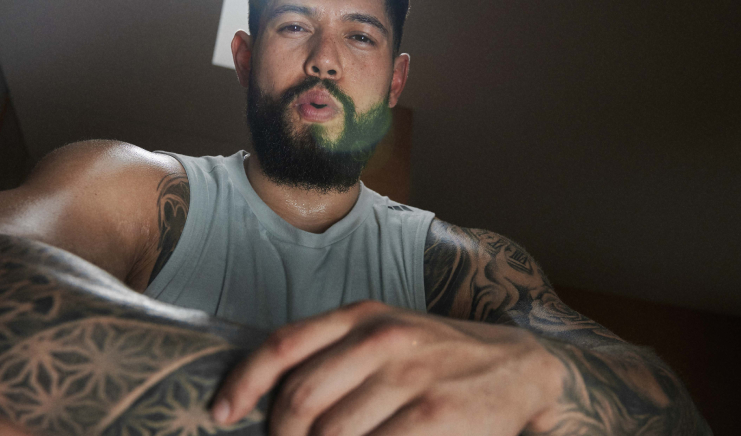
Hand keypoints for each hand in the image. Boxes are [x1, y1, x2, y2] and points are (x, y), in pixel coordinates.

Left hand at [211, 300, 563, 435]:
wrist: (519, 367)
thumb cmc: (439, 358)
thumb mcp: (387, 335)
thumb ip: (335, 355)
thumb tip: (270, 399)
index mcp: (363, 316)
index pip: (285, 345)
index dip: (243, 382)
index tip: (221, 413)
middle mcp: (383, 338)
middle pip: (301, 399)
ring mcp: (411, 376)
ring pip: (332, 434)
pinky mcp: (436, 412)